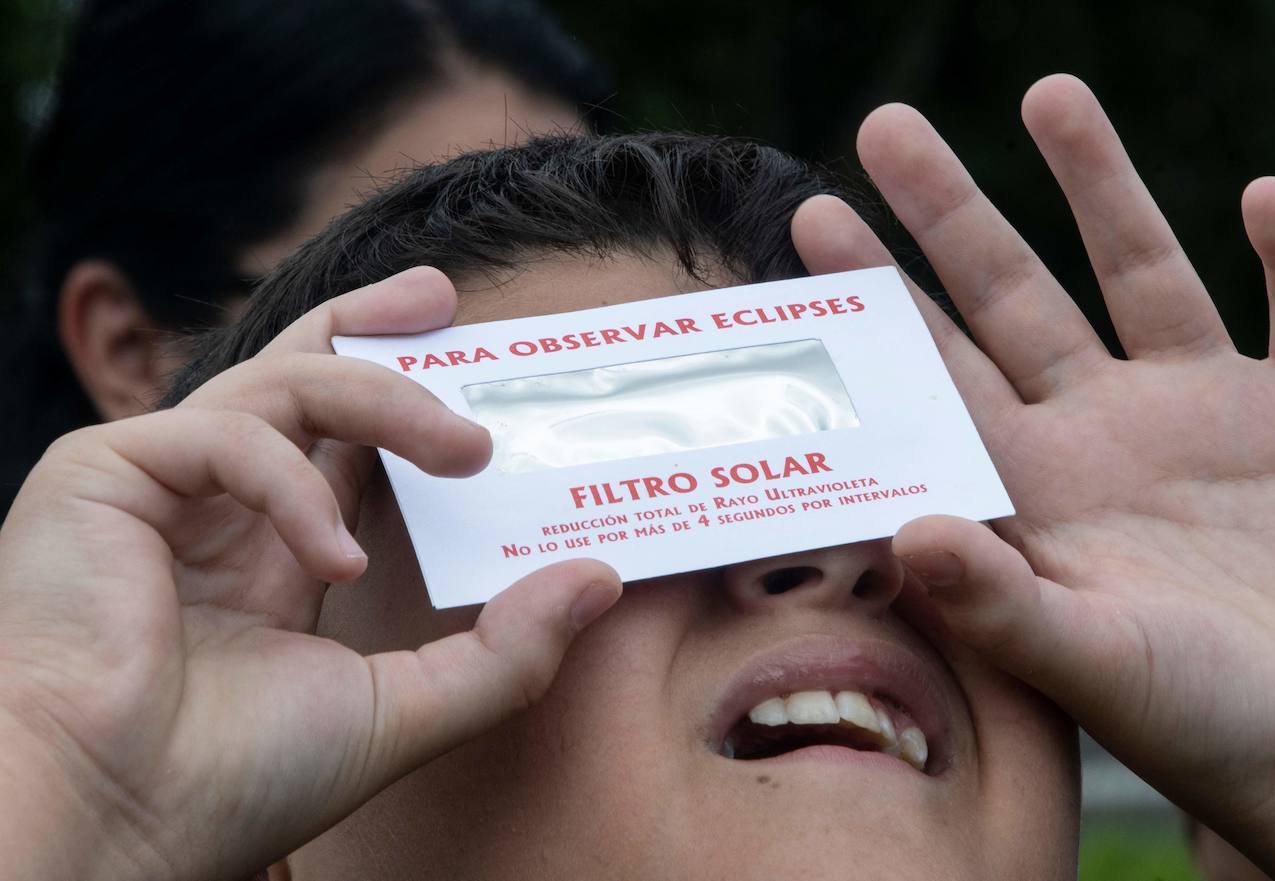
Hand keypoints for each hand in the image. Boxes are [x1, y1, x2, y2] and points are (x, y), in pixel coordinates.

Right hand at [0, 267, 621, 880]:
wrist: (109, 822)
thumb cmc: (233, 781)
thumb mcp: (402, 711)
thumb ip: (505, 651)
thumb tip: (603, 578)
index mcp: (275, 551)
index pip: (340, 439)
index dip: (398, 388)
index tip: (465, 349)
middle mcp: (217, 507)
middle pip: (300, 374)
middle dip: (376, 328)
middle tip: (450, 304)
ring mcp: (159, 484)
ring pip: (283, 384)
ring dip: (384, 400)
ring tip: (466, 449)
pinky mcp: (102, 474)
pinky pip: (226, 437)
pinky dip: (292, 489)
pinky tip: (329, 560)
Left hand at [791, 76, 1274, 880]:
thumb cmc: (1215, 731)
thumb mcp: (1100, 668)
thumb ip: (1001, 605)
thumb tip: (901, 532)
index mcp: (1045, 488)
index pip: (939, 373)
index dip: (879, 301)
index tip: (813, 220)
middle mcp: (1112, 433)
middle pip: (1013, 296)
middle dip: (950, 212)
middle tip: (882, 125)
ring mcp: (1217, 413)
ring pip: (1144, 271)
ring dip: (1100, 184)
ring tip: (1046, 94)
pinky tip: (1266, 202)